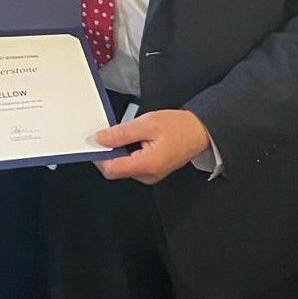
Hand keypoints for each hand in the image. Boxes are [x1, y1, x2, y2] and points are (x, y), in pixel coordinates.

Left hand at [93, 108, 209, 184]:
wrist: (201, 131)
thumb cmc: (181, 127)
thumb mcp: (148, 123)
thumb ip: (121, 133)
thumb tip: (100, 139)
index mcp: (147, 164)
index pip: (111, 169)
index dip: (99, 156)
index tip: (96, 141)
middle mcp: (148, 175)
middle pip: (115, 169)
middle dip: (109, 152)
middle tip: (112, 132)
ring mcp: (150, 175)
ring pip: (122, 167)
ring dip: (118, 151)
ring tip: (130, 134)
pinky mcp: (151, 172)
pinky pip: (131, 165)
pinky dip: (127, 153)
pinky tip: (135, 140)